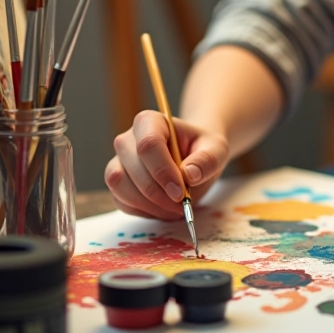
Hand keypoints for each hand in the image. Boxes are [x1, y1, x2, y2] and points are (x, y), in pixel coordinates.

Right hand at [105, 111, 229, 220]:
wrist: (194, 160)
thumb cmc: (203, 150)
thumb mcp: (216, 150)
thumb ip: (206, 160)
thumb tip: (189, 174)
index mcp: (150, 122)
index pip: (148, 145)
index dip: (162, 171)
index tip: (181, 192)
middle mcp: (128, 139)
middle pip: (132, 167)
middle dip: (158, 193)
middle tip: (181, 205)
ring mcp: (118, 161)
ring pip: (120, 184)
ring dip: (149, 204)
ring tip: (175, 208)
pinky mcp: (117, 183)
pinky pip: (120, 200)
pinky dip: (142, 211)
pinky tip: (163, 209)